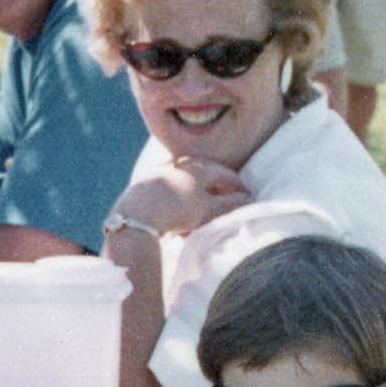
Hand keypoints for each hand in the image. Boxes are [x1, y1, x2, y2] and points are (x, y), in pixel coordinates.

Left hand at [111, 158, 250, 237]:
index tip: (247, 201)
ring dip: (198, 203)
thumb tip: (249, 199)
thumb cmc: (179, 209)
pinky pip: (171, 194)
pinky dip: (180, 205)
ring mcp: (163, 171)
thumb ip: (232, 204)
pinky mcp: (148, 183)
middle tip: (225, 210)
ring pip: (188, 188)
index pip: (227, 175)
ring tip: (201, 221)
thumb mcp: (210, 209)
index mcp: (200, 165)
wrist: (136, 213)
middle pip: (207, 180)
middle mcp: (182, 163)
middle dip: (218, 196)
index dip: (239, 189)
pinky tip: (178, 223)